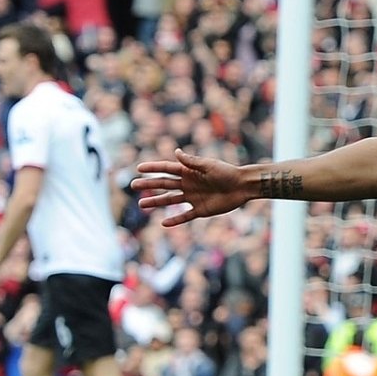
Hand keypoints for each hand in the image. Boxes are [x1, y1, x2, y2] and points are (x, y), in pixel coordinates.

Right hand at [132, 150, 247, 226]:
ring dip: (156, 202)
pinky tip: (163, 223)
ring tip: (142, 204)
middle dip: (149, 185)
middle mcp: (188, 184)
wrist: (242, 187)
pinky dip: (175, 220)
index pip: (167, 169)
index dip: (153, 168)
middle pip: (164, 184)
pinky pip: (185, 216)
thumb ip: (191, 162)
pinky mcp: (200, 210)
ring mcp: (193, 197)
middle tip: (133, 185)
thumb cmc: (227, 173)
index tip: (138, 168)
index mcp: (189, 171)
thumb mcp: (208, 165)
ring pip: (170, 200)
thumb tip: (175, 152)